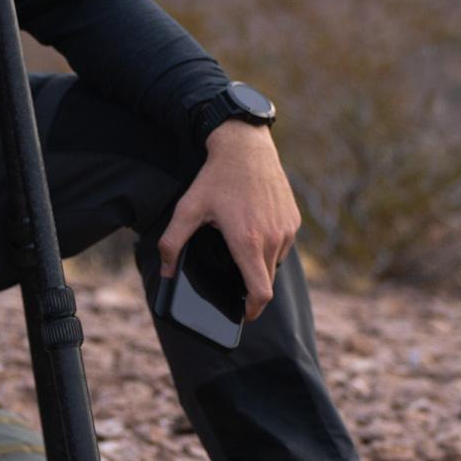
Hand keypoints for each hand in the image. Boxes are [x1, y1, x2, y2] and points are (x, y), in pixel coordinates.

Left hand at [157, 123, 297, 321]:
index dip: (252, 310)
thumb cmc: (217, 178)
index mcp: (248, 242)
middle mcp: (272, 238)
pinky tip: (254, 231)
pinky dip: (270, 247)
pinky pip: (283, 245)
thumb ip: (172, 243)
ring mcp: (286, 229)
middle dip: (252, 289)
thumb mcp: (188, 209)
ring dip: (261, 265)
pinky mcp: (293, 219)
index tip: (243, 314)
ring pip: (275, 263)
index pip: (261, 293)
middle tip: (235, 284)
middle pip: (267, 282)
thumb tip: (166, 271)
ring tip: (241, 248)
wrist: (246, 146)